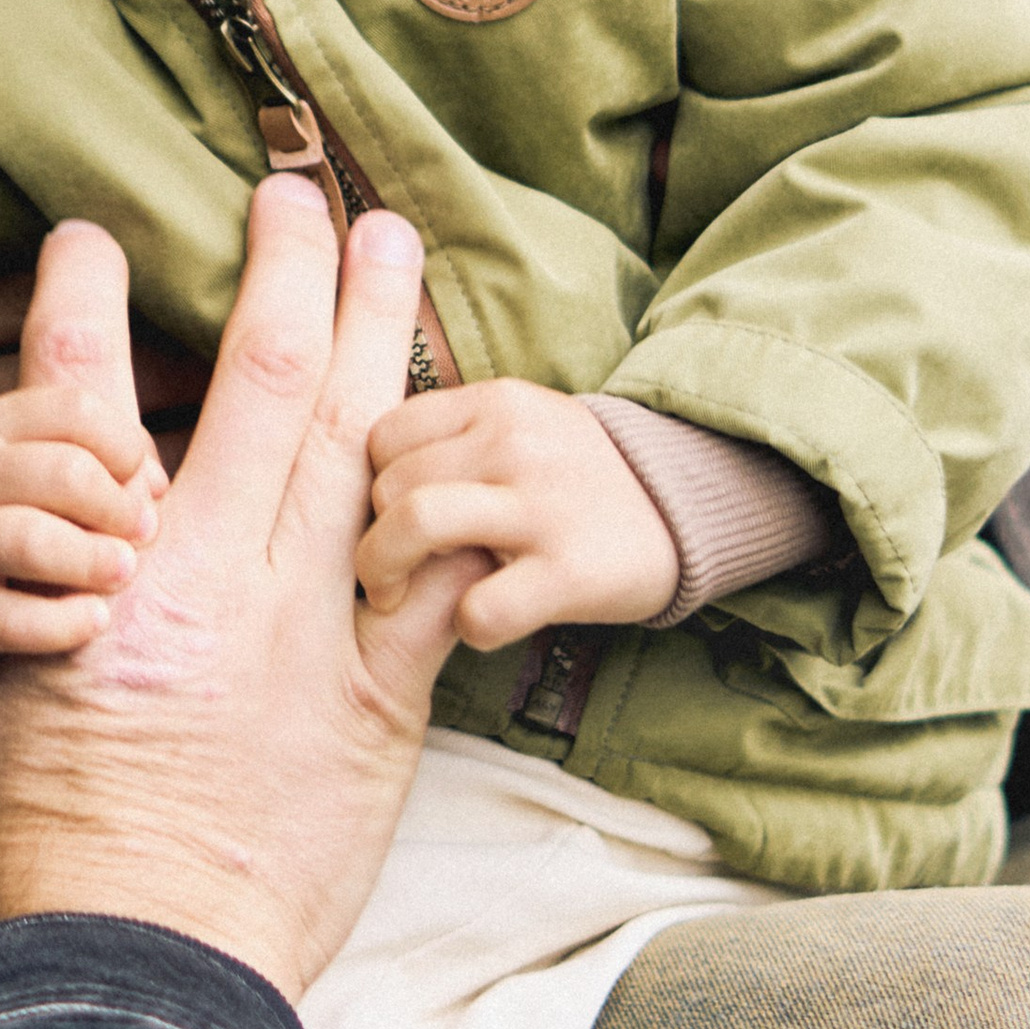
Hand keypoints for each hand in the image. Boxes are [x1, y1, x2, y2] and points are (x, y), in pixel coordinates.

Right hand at [0, 185, 487, 1005]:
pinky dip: (457, 491)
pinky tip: (478, 427)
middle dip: (283, 272)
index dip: (79, 308)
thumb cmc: (37, 858)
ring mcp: (311, 632)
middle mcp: (213, 580)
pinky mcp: (381, 699)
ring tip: (392, 248)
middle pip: (262, 385)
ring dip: (379, 331)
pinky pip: (437, 570)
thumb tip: (17, 574)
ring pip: (360, 441)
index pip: (83, 404)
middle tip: (298, 195)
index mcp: (102, 581)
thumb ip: (8, 619)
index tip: (82, 236)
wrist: (141, 976)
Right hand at [0, 347, 165, 666]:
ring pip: (33, 543)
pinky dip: (61, 624)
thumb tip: (155, 483)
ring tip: (122, 574)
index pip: (77, 411)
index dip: (128, 447)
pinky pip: (6, 620)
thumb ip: (88, 452)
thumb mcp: (18, 456)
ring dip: (95, 562)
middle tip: (144, 536)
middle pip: (66, 474)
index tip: (145, 484)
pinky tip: (91, 622)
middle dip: (120, 508)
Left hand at [363, 378, 679, 650]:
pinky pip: (479, 608)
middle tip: (383, 570)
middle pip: (388, 482)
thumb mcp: (519, 423)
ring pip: (416, 525)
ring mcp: (543, 506)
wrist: (684, 509)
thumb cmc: (574, 476)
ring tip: (396, 597)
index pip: (382, 434)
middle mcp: (515, 443)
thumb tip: (345, 461)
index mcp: (495, 402)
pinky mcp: (570, 572)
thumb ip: (448, 433)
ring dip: (388, 574)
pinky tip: (483, 620)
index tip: (382, 518)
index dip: (369, 483)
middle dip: (371, 536)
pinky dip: (467, 625)